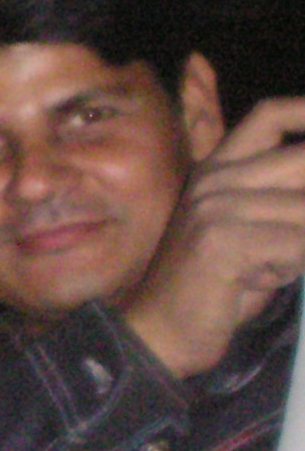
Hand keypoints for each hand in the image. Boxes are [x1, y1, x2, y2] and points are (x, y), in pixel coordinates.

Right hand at [123, 97, 304, 379]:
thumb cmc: (215, 290)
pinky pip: (297, 243)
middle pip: (302, 158)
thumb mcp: (255, 234)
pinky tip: (274, 278)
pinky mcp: (221, 239)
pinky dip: (298, 264)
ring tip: (284, 264)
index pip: (269, 117)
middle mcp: (215, 179)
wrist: (160, 333)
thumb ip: (289, 205)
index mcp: (218, 170)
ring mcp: (215, 206)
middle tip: (303, 225)